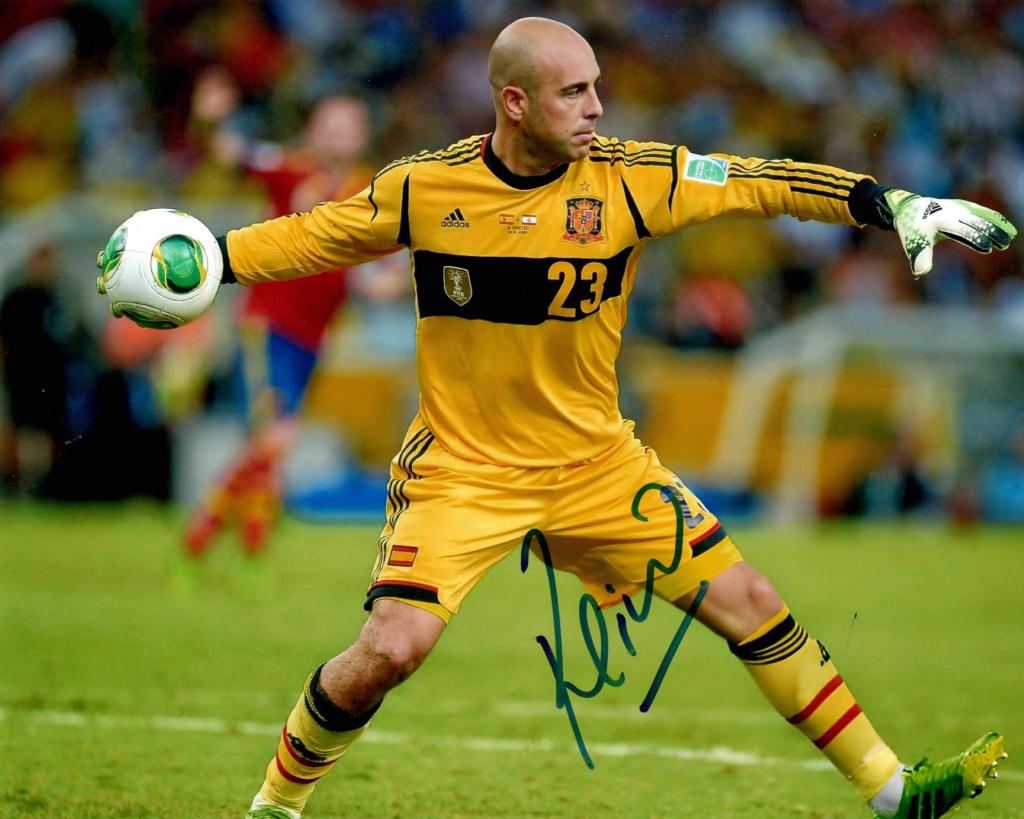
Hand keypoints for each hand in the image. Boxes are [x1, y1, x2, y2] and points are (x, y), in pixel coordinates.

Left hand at [883, 189, 1016, 276]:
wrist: (910, 208)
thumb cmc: (912, 229)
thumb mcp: (913, 243)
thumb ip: (920, 257)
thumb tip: (921, 274)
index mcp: (941, 220)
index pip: (962, 230)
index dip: (975, 238)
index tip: (988, 248)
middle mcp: (953, 211)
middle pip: (976, 222)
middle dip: (991, 232)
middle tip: (1003, 244)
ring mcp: (960, 207)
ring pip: (982, 215)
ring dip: (996, 225)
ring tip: (1010, 236)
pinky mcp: (964, 206)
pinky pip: (982, 212)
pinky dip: (994, 218)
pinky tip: (1005, 227)